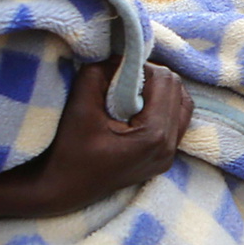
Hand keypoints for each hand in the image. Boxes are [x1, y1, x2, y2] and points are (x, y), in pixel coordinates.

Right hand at [0, 61, 192, 220]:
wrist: (61, 189)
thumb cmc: (67, 150)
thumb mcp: (80, 106)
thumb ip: (101, 73)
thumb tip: (120, 55)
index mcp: (153, 137)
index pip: (165, 81)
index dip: (141, 67)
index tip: (116, 70)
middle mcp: (168, 149)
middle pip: (178, 90)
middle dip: (152, 78)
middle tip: (122, 79)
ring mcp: (168, 157)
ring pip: (182, 105)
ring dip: (159, 91)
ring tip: (128, 94)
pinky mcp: (163, 159)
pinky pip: (177, 121)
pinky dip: (162, 107)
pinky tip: (135, 108)